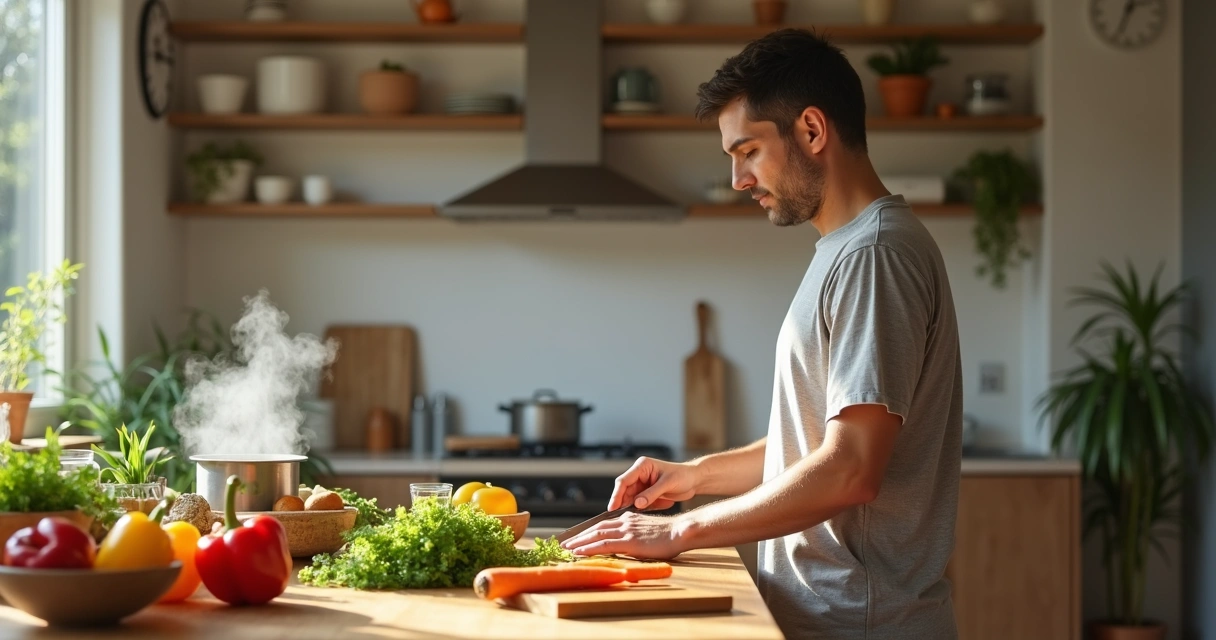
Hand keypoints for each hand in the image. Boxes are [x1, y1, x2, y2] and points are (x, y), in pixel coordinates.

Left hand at [560, 511, 689, 559]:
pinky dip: (589, 548)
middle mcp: (625, 522)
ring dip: (579, 542)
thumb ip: (636, 534)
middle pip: (596, 528)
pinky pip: (604, 544)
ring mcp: (626, 531)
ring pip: (596, 535)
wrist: (681, 531)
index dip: (589, 531)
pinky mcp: (629, 541)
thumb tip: (628, 544)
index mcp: (629, 518)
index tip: (577, 538)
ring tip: (566, 549)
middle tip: (564, 543)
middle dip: (579, 536)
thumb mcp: (649, 531)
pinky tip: (579, 552)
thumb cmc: (670, 535)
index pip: (604, 524)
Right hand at [609, 457, 698, 510]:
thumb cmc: (683, 476)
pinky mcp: (647, 493)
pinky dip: (642, 509)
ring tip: (635, 517)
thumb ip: (651, 494)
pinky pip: (639, 503)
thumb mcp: (668, 484)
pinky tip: (649, 512)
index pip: (624, 481)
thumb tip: (636, 504)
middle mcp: (640, 474)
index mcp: (642, 466)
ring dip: (632, 508)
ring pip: (630, 498)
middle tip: (620, 517)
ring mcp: (643, 484)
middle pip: (624, 491)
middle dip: (622, 503)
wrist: (695, 480)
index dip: (616, 495)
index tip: (612, 508)